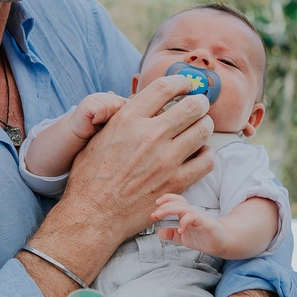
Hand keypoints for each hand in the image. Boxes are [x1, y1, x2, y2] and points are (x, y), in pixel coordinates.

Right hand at [17, 75, 214, 296]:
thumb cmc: (90, 177)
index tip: (186, 84)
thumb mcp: (98, 137)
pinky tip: (200, 154)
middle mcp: (149, 135)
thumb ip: (120, 117)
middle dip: (199, 102)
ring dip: (205, 125)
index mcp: (128, 119)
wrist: (93, 214)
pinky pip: (206, 161)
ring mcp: (165, 159)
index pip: (165, 87)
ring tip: (201, 128)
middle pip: (192, 105)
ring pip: (203, 129)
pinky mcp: (176, 182)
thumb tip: (138, 102)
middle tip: (199, 106)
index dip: (181, 82)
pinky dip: (207, 155)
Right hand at [69, 92, 125, 140]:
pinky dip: (98, 118)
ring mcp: (94, 97)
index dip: (121, 114)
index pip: (126, 102)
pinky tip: (92, 121)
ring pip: (111, 106)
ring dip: (105, 118)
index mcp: (111, 98)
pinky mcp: (86, 103)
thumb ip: (122, 114)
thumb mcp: (113, 121)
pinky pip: (101, 110)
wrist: (79, 133)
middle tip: (103, 122)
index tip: (111, 121)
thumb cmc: (98, 128)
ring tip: (98, 121)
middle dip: (113, 116)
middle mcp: (103, 95)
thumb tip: (136, 104)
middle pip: (119, 104)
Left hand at [151, 194, 218, 250]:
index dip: (165, 201)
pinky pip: (193, 217)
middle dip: (163, 206)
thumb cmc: (203, 237)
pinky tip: (180, 230)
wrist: (221, 242)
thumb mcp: (183, 238)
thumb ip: (172, 234)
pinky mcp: (205, 223)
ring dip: (169, 210)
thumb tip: (159, 233)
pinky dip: (184, 222)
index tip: (154, 209)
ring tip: (159, 216)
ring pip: (183, 207)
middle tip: (153, 214)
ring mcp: (198, 216)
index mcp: (186, 214)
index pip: (175, 201)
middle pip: (177, 202)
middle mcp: (191, 212)